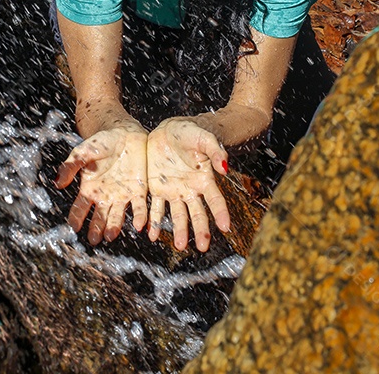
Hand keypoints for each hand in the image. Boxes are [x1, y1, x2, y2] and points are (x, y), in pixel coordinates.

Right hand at [55, 127, 148, 245]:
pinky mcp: (139, 191)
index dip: (76, 218)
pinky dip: (139, 217)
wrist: (125, 133)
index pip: (80, 207)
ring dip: (114, 227)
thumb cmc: (102, 142)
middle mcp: (105, 196)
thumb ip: (71, 167)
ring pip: (117, 216)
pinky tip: (138, 226)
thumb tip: (58, 183)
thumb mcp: (83, 152)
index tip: (74, 227)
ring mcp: (122, 195)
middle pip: (99, 217)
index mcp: (89, 188)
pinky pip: (139, 207)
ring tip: (110, 236)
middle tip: (94, 239)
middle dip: (96, 229)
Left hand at [146, 118, 229, 251]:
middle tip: (203, 248)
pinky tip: (152, 234)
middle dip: (201, 231)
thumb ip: (214, 151)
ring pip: (177, 215)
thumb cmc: (190, 133)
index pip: (216, 200)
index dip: (221, 213)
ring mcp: (174, 191)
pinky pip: (156, 208)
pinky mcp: (157, 188)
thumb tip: (225, 167)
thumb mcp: (203, 138)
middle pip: (197, 214)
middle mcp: (191, 190)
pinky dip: (154, 221)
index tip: (226, 228)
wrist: (168, 130)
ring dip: (179, 231)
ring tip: (179, 246)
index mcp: (204, 179)